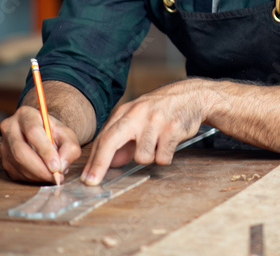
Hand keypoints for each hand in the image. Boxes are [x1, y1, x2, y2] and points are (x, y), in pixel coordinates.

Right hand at [0, 106, 80, 184]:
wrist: (43, 134)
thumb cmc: (54, 133)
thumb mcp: (67, 135)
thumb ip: (69, 148)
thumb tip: (62, 166)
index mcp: (26, 114)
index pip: (33, 131)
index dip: (45, 150)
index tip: (56, 166)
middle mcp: (10, 127)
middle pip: (20, 150)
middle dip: (40, 168)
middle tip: (55, 176)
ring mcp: (4, 145)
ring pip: (18, 163)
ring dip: (37, 174)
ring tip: (53, 176)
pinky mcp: (4, 160)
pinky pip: (16, 173)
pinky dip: (32, 178)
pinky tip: (43, 175)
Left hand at [81, 82, 208, 185]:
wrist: (192, 96)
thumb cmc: (162, 109)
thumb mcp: (138, 119)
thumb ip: (123, 140)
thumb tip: (110, 163)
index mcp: (126, 111)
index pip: (104, 137)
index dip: (94, 160)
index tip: (87, 177)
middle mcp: (138, 114)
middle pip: (111, 141)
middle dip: (100, 164)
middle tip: (92, 182)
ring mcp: (155, 121)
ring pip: (142, 157)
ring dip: (150, 157)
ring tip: (158, 144)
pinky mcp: (173, 129)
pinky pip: (163, 158)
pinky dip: (165, 156)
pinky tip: (169, 143)